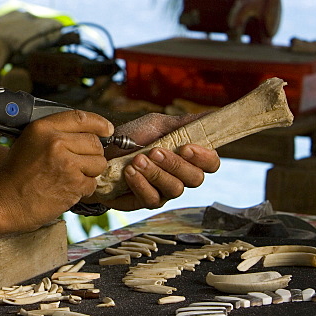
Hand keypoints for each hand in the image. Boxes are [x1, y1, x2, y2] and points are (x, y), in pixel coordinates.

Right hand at [0, 109, 112, 229]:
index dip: (99, 123)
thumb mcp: (30, 141)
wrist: (3, 201)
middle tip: (78, 163)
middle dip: (92, 154)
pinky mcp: (72, 184)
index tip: (107, 129)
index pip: (81, 118)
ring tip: (70, 177)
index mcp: (43, 128)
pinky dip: (83, 189)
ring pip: (98, 163)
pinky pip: (92, 183)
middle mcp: (55, 142)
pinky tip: (66, 189)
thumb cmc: (15, 174)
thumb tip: (89, 132)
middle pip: (94, 142)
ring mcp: (65, 164)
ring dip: (90, 172)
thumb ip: (55, 133)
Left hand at [103, 112, 220, 210]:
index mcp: (188, 156)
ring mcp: (165, 190)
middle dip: (175, 164)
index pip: (211, 163)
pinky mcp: (147, 201)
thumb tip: (213, 115)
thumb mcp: (157, 124)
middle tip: (155, 151)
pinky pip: (153, 199)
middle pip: (196, 178)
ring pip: (175, 189)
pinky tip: (129, 172)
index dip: (204, 157)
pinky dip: (141, 184)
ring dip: (156, 173)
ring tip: (137, 160)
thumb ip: (184, 122)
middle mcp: (181, 175)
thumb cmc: (132, 138)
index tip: (186, 148)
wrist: (101, 153)